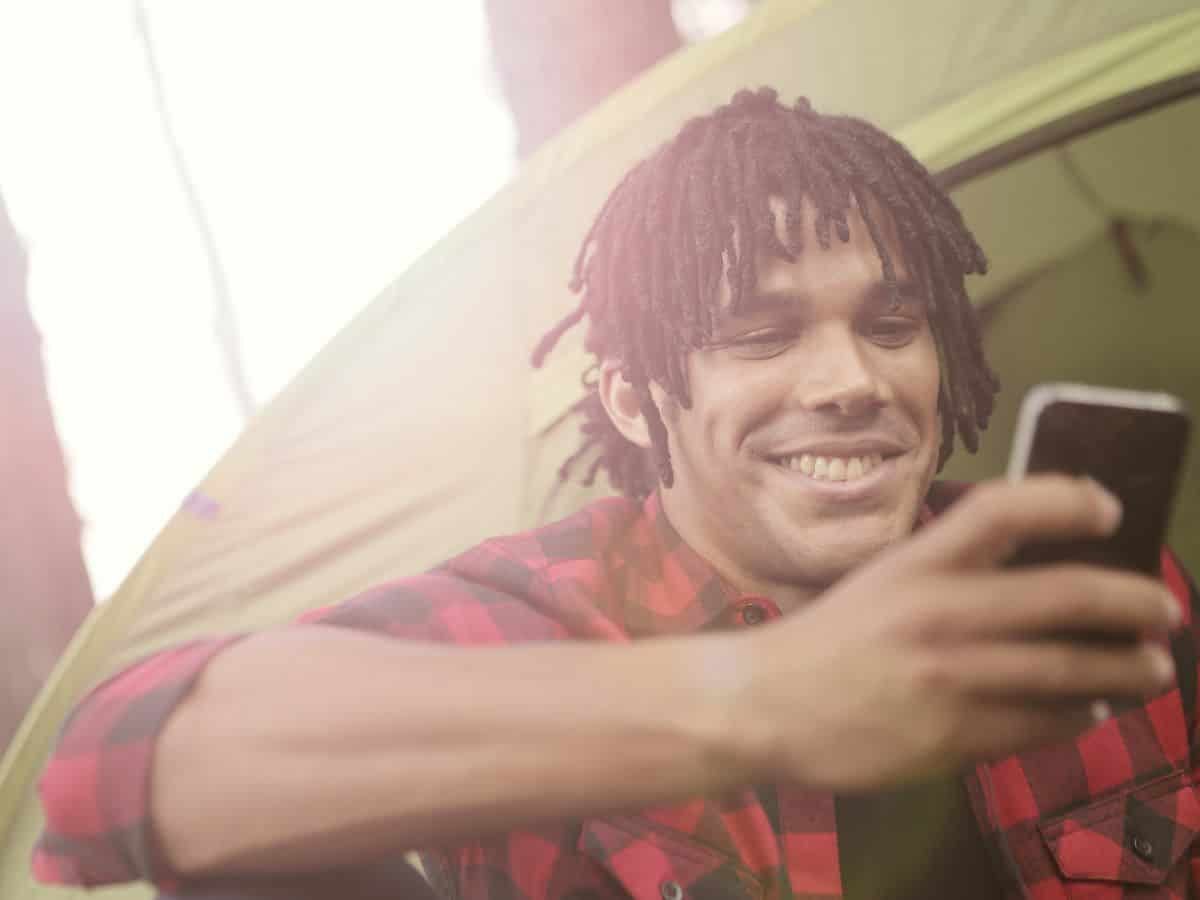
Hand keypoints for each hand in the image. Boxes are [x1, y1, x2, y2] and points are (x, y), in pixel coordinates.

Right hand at [736, 475, 1178, 790]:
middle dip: (1133, 602)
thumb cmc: (827, 641)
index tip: (1110, 509)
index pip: (1002, 510)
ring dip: (1125, 669)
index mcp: (915, 563)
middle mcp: (937, 612)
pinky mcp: (952, 735)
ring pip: (1068, 670)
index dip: (1066, 500)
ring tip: (1151, 669)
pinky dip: (1078, 715)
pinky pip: (1040, 724)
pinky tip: (1088, 710)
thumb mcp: (881, 584)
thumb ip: (949, 576)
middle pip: (1063, 594)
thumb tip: (1043, 576)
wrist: (766, 704)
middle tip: (1165, 611)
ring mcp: (948, 677)